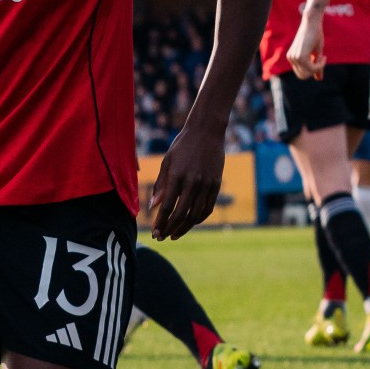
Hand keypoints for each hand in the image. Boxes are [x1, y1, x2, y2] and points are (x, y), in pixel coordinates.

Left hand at [148, 120, 225, 240]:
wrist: (207, 131)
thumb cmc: (182, 145)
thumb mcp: (167, 161)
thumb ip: (161, 185)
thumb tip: (153, 206)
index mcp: (177, 175)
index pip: (168, 206)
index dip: (161, 222)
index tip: (154, 232)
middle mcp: (192, 182)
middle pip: (181, 214)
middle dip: (170, 229)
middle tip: (162, 237)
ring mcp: (206, 184)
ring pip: (196, 214)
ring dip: (184, 227)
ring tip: (174, 235)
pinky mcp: (216, 184)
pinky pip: (208, 207)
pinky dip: (198, 218)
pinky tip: (190, 223)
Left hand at [287, 10, 326, 79]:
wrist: (312, 24)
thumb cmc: (315, 36)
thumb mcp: (316, 53)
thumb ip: (316, 67)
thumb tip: (319, 79)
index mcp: (292, 57)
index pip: (302, 74)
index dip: (313, 70)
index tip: (321, 59)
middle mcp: (291, 58)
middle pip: (303, 76)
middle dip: (314, 70)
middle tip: (321, 58)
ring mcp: (294, 58)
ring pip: (307, 73)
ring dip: (317, 67)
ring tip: (321, 56)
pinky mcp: (299, 56)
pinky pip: (311, 69)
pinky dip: (319, 65)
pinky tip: (322, 56)